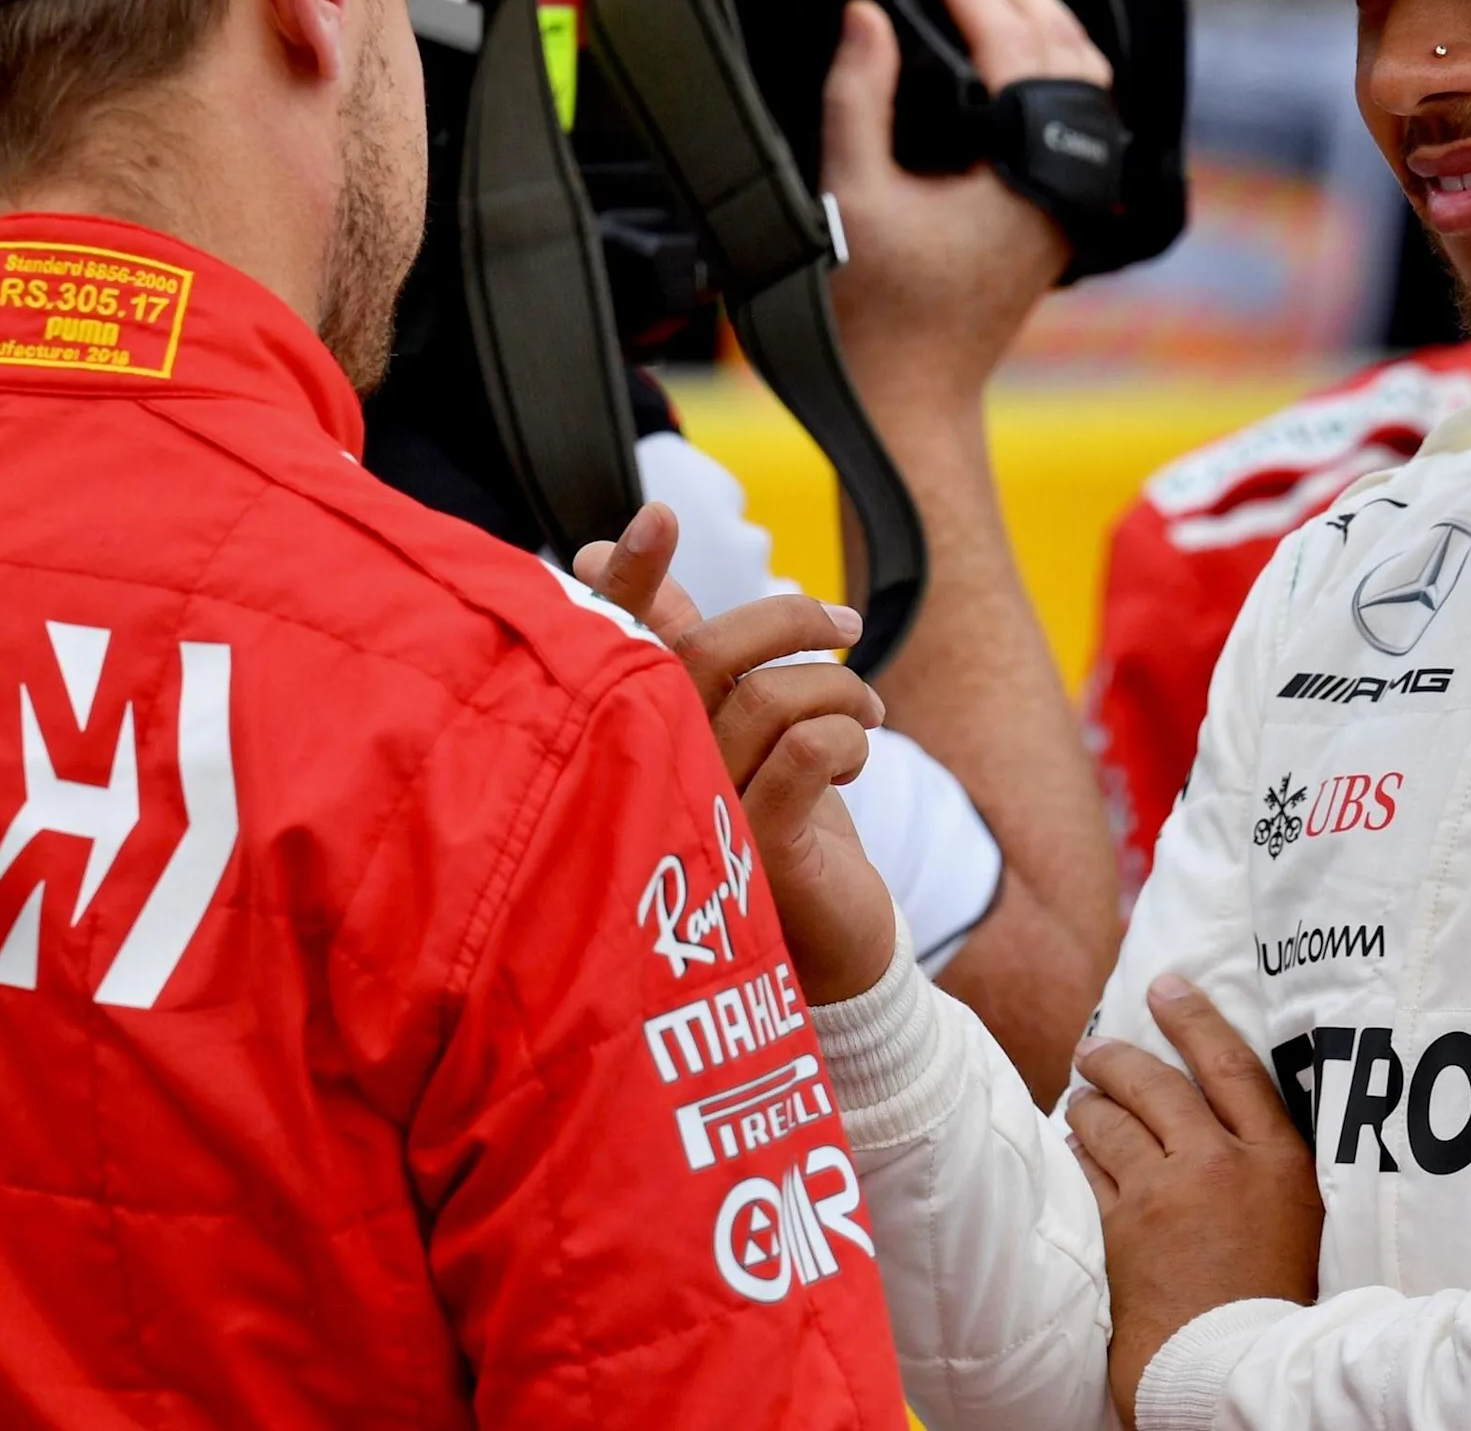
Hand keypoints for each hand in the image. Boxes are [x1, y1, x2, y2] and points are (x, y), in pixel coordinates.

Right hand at [576, 503, 901, 1002]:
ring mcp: (696, 822)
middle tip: (845, 626)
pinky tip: (857, 757)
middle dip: (787, 621)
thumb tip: (601, 556)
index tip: (658, 515)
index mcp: (643, 735)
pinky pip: (805, 754)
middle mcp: (653, 776)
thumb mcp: (734, 730)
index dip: (632, 581)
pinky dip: (845, 738)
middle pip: (704, 653)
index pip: (623, 645)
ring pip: (768, 698)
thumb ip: (679, 649)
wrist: (832, 955)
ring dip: (839, 690)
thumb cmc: (775, 828)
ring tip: (869, 716)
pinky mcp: (753, 860)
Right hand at [822, 0, 1104, 408]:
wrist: (911, 400)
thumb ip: (857, 95)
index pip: (1009, 42)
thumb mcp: (849, 193)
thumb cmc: (878, 318)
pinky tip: (1004, 42)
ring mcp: (1070, 196)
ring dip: (1032, 12)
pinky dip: (1041, 60)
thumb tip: (865, 16)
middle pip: (1061, 42)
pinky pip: (1070, 111)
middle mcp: (1065, 180)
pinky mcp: (1056, 210)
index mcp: (1026, 171)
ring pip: (1077, 73)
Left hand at [1069, 975, 1323, 1424]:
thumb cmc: (1279, 1302)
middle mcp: (1220, 1166)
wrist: (1236, 1367)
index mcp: (1278, 1161)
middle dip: (1118, 1057)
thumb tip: (1227, 1118)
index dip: (1194, 1018)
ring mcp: (1165, 1196)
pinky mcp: (1122, 1230)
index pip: (1231, 1065)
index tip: (1166, 986)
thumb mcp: (1300, 1221)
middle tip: (1096, 1048)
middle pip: (1156, 1084)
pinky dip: (1077, 1155)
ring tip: (1079, 1100)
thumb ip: (1268, 1165)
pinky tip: (1072, 1149)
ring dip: (1088, 1104)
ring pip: (1110, 1122)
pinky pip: (1087, 1172)